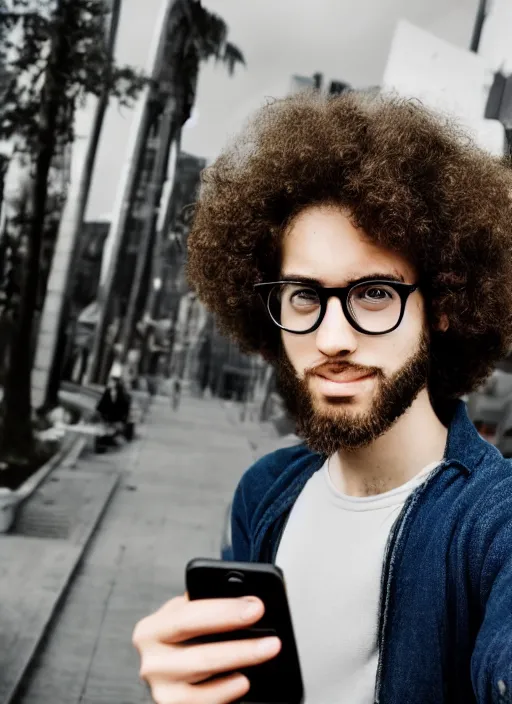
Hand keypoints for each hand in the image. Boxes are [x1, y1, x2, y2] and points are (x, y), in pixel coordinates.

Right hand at [132, 594, 280, 702]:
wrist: (164, 670)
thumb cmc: (178, 639)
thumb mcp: (181, 615)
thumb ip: (203, 604)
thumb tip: (244, 597)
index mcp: (152, 630)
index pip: (189, 617)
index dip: (224, 612)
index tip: (255, 608)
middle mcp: (152, 662)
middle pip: (200, 655)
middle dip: (240, 647)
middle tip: (271, 641)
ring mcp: (162, 690)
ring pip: (205, 681)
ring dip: (240, 666)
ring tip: (265, 654)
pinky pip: (204, 703)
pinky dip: (226, 692)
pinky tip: (243, 681)